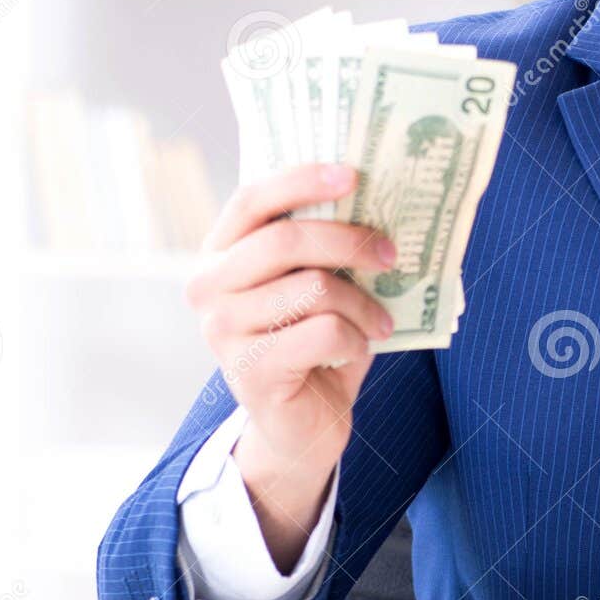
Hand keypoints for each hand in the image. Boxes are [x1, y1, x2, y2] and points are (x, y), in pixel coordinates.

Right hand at [184, 163, 397, 566]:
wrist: (302, 424)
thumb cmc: (315, 341)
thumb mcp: (318, 285)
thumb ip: (329, 246)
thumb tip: (382, 199)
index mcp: (221, 252)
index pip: (251, 199)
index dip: (300, 180)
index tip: (353, 175)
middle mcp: (208, 286)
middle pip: (286, 240)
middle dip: (351, 241)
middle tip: (391, 255)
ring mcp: (221, 330)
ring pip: (313, 288)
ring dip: (362, 304)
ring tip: (379, 320)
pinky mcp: (248, 370)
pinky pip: (322, 332)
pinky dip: (356, 338)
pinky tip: (357, 349)